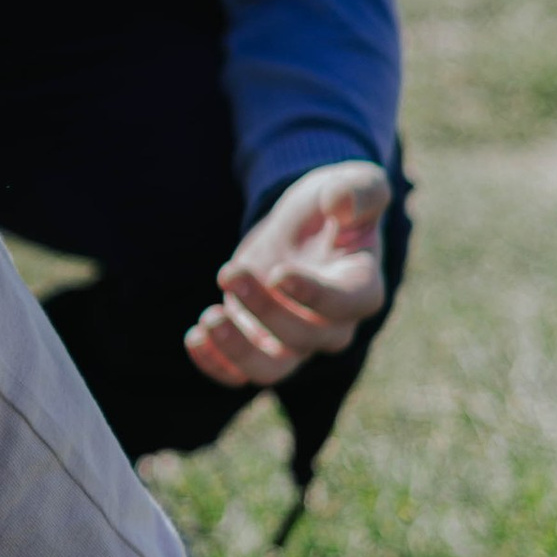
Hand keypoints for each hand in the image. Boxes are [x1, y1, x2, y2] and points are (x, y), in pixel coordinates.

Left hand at [184, 160, 389, 390]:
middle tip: (230, 272)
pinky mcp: (260, 344)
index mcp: (362, 287)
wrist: (302, 225)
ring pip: (271, 369)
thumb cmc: (332, 204)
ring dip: (238, 350)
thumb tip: (340, 203)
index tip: (278, 274)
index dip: (315, 296)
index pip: (347, 305)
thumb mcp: (352, 183)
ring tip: (209, 318)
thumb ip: (358, 190)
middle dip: (263, 308)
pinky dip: (215, 364)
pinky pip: (239, 374)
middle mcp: (332, 325)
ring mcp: (294, 340)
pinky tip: (194, 337)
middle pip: (303, 337)